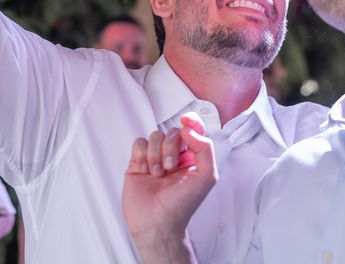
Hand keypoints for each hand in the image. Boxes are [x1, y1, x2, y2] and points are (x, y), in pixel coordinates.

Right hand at [123, 113, 216, 244]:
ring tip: (157, 174)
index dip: (191, 121)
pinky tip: (145, 171)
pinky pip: (138, 143)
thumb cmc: (182, 205)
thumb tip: (189, 130)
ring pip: (154, 136)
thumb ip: (205, 149)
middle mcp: (174, 156)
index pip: (193, 130)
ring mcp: (155, 158)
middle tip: (170, 167)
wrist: (157, 224)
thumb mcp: (207, 177)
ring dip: (156, 155)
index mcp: (192, 157)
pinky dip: (142, 155)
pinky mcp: (138, 163)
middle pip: (172, 131)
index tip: (186, 121)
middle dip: (170, 148)